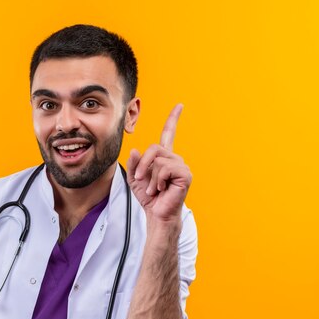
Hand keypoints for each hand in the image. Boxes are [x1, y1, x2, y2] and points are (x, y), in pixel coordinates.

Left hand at [126, 104, 191, 223]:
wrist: (156, 213)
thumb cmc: (149, 197)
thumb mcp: (135, 178)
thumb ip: (133, 163)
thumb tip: (136, 151)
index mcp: (164, 157)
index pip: (169, 134)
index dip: (173, 119)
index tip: (180, 105)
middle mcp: (174, 158)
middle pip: (154, 148)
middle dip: (142, 165)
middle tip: (142, 180)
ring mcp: (181, 166)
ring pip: (158, 160)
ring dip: (150, 177)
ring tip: (155, 188)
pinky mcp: (185, 174)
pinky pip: (164, 169)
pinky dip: (158, 181)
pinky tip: (162, 189)